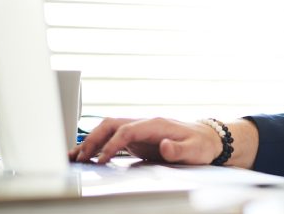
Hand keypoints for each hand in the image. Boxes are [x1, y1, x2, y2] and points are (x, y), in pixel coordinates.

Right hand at [68, 117, 221, 164]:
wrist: (207, 138)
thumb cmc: (200, 144)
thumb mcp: (194, 150)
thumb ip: (178, 149)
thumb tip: (164, 146)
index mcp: (156, 124)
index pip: (126, 130)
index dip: (111, 145)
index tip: (101, 160)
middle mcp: (145, 123)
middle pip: (112, 124)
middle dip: (94, 139)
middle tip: (80, 158)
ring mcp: (140, 130)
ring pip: (109, 128)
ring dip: (92, 140)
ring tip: (75, 156)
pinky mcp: (138, 138)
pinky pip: (113, 138)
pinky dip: (98, 144)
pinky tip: (87, 154)